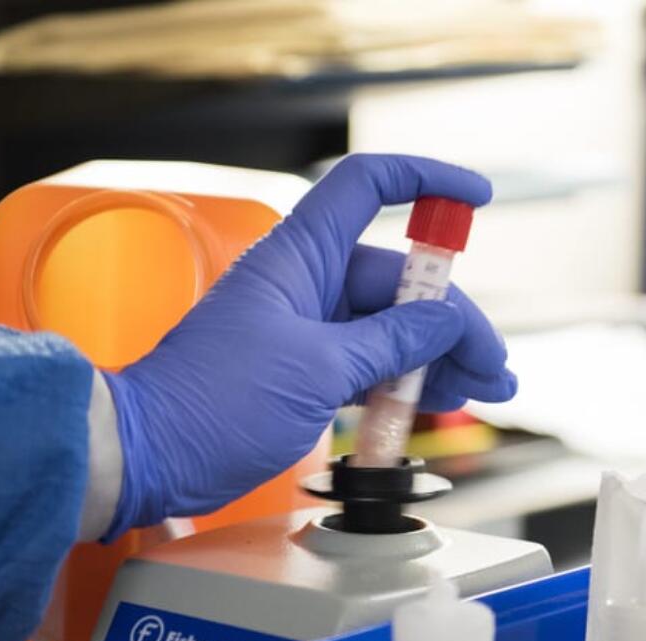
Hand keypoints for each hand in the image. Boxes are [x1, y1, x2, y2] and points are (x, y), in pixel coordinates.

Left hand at [103, 154, 515, 537]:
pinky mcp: (301, 372)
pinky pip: (366, 365)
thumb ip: (390, 342)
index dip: (425, 181)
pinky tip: (437, 402)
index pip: (367, 187)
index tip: (478, 200)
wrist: (152, 454)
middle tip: (494, 367)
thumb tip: (447, 321)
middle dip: (452, 321)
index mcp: (299, 256)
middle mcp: (304, 284)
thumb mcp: (317, 369)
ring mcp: (304, 330)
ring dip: (437, 359)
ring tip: (484, 391)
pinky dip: (401, 383)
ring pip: (387, 329)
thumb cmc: (215, 401)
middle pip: (396, 280)